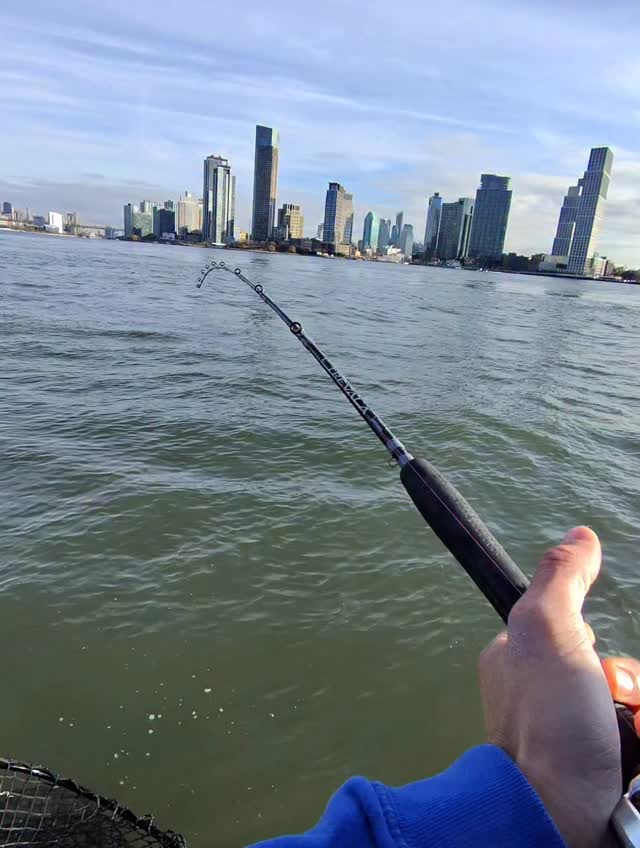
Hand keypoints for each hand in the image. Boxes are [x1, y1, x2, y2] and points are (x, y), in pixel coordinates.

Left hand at [479, 527, 626, 847]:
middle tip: (612, 702)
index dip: (595, 646)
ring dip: (639, 717)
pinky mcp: (602, 774)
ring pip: (633, 707)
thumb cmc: (547, 721)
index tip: (593, 658)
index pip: (577, 634)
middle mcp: (541, 698)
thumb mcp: (546, 629)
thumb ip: (561, 579)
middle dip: (628, 685)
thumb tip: (581, 534)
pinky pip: (638, 743)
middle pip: (615, 673)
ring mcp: (571, 739)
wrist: (557, 815)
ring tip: (627, 741)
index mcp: (519, 660)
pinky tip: (632, 765)